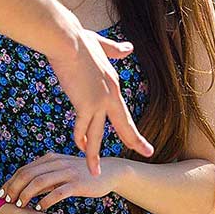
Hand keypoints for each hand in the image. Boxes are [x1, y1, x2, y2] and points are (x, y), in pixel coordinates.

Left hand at [0, 152, 113, 212]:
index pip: (24, 169)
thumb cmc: (83, 173)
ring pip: (39, 182)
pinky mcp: (77, 184)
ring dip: (26, 194)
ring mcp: (67, 172)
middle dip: (14, 188)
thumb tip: (26, 185)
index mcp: (50, 159)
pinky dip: (45, 201)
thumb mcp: (62, 169)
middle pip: (28, 174)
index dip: (10, 181)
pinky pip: (57, 193)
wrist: (109, 172)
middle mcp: (56, 163)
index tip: (2, 193)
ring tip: (20, 205)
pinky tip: (39, 209)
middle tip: (6, 201)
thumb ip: (46, 175)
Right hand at [48, 28, 153, 177]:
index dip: (128, 125)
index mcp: (113, 85)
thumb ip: (115, 50)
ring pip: (99, 134)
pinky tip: (80, 150)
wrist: (67, 40)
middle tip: (147, 153)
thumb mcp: (101, 45)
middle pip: (125, 125)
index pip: (122, 112)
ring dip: (96, 155)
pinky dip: (80, 140)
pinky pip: (82, 129)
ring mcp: (100, 101)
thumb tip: (129, 48)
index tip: (136, 136)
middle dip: (135, 141)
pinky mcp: (85, 104)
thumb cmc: (79, 41)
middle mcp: (111, 95)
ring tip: (96, 172)